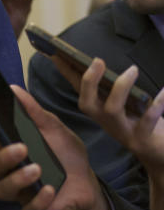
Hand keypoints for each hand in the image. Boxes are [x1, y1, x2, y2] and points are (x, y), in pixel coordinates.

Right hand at [0, 85, 109, 209]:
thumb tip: (14, 89)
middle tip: (21, 148)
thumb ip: (35, 112)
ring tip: (37, 169)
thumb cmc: (65, 154)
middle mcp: (11, 170)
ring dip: (16, 180)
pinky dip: (37, 201)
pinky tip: (49, 190)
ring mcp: (21, 191)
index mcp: (12, 148)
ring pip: (1, 190)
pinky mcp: (35, 209)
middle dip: (1, 157)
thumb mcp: (55, 129)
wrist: (88, 183)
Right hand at [76, 58, 163, 174]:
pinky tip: (163, 91)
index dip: (66, 74)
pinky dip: (156, 105)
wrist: (159, 155)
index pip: (79, 90)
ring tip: (133, 70)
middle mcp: (106, 122)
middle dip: (89, 82)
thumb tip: (104, 63)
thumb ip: (116, 89)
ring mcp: (123, 132)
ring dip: (121, 88)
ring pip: (112, 110)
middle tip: (97, 60)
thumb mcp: (128, 106)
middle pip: (88, 104)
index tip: (56, 54)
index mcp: (100, 111)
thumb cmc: (143, 124)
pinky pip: (147, 121)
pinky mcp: (142, 140)